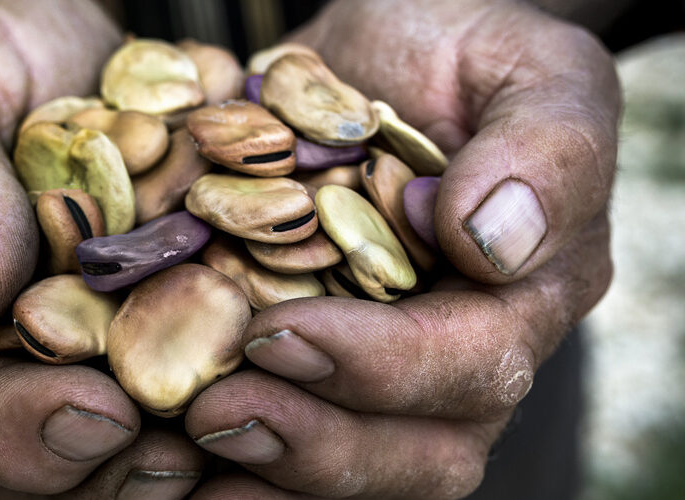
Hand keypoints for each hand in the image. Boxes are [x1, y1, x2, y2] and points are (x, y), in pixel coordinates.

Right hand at [0, 1, 205, 495]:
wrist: (56, 54)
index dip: (14, 428)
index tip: (99, 415)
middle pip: (21, 466)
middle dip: (99, 478)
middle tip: (177, 463)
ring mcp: (63, 356)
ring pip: (96, 462)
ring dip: (160, 472)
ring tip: (235, 448)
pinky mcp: (136, 339)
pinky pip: (169, 403)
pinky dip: (216, 422)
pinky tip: (275, 405)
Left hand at [185, 0, 618, 496]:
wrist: (384, 55)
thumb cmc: (460, 49)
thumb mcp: (528, 64)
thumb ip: (543, 145)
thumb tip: (492, 241)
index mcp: (522, 294)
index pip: (471, 364)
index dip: (381, 366)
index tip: (282, 332)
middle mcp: (463, 355)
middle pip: (419, 454)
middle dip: (320, 445)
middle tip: (217, 411)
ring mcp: (389, 375)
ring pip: (356, 469)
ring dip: (271, 471)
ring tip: (188, 435)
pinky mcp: (316, 370)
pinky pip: (287, 448)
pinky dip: (233, 471)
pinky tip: (171, 461)